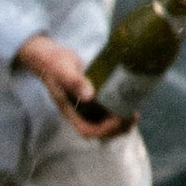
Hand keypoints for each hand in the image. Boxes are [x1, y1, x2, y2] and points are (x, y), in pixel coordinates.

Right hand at [13, 32, 127, 140]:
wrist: (51, 55)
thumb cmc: (54, 63)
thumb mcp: (63, 70)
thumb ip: (74, 82)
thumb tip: (89, 96)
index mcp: (70, 111)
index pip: (87, 130)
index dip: (104, 130)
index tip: (118, 119)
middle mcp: (79, 111)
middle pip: (99, 130)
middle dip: (117, 128)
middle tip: (133, 117)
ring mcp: (86, 105)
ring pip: (105, 121)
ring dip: (121, 122)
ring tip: (134, 114)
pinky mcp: (93, 95)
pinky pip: (107, 109)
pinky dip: (119, 109)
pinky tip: (130, 101)